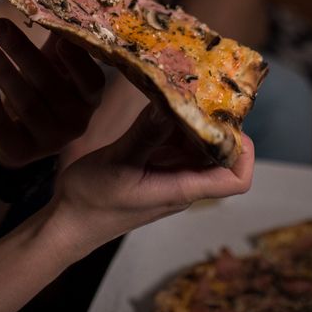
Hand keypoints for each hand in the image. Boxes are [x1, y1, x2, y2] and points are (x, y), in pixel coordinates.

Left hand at [0, 19, 104, 168]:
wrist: (18, 137)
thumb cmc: (41, 89)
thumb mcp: (54, 67)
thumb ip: (59, 40)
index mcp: (88, 98)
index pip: (92, 82)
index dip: (78, 62)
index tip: (59, 40)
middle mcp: (75, 122)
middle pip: (49, 85)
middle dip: (22, 52)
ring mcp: (49, 141)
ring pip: (26, 104)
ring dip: (5, 73)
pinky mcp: (21, 152)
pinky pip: (2, 125)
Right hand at [52, 105, 253, 249]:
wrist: (68, 223)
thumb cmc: (92, 201)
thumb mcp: (118, 162)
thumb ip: (145, 134)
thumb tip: (170, 104)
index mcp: (181, 188)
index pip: (235, 181)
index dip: (243, 153)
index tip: (231, 123)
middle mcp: (182, 182)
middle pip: (219, 155)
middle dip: (217, 124)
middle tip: (205, 89)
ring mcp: (168, 174)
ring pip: (197, 146)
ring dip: (194, 121)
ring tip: (184, 88)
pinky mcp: (153, 167)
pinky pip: (175, 143)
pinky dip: (174, 124)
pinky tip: (162, 103)